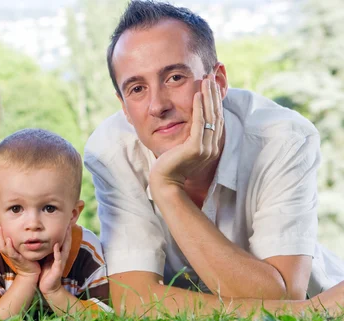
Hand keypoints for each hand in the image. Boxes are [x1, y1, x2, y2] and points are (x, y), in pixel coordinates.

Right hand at [0, 221, 40, 277]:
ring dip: (0, 236)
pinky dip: (9, 246)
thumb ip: (17, 238)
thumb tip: (18, 226)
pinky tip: (8, 239)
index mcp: (6, 247)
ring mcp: (11, 255)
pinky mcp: (16, 259)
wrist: (30, 272)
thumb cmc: (25, 258)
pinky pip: (11, 252)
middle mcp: (6, 250)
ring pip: (2, 245)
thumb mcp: (20, 246)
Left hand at [39, 225, 71, 295]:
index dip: (65, 231)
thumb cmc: (46, 273)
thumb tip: (42, 240)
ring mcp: (61, 262)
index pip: (63, 240)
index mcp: (59, 254)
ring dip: (66, 239)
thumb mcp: (46, 259)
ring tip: (67, 229)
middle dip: (68, 232)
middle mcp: (62, 257)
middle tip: (69, 221)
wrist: (48, 287)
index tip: (65, 220)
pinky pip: (58, 259)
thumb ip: (47, 250)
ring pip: (65, 248)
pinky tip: (56, 245)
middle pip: (67, 242)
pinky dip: (57, 252)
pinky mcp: (58, 268)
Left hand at [149, 74, 223, 188]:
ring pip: (210, 116)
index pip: (216, 119)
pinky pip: (200, 123)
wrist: (164, 182)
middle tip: (211, 76)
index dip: (215, 101)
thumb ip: (190, 136)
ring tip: (206, 80)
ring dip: (208, 96)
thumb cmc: (170, 166)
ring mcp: (205, 148)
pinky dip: (199, 108)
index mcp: (211, 147)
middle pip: (216, 115)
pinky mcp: (196, 148)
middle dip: (214, 94)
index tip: (211, 85)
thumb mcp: (184, 148)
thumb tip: (188, 122)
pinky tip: (197, 94)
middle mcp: (212, 147)